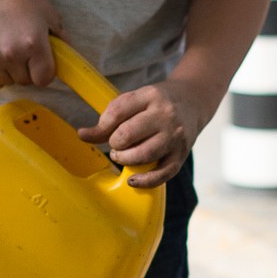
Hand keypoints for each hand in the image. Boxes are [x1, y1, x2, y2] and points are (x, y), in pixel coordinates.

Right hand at [0, 0, 64, 89]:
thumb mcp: (48, 13)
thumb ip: (60, 37)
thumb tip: (67, 57)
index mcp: (34, 44)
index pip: (44, 79)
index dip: (45, 72)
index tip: (41, 63)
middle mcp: (13, 54)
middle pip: (26, 81)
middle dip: (27, 71)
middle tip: (23, 52)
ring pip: (7, 82)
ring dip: (9, 73)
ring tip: (7, 52)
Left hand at [78, 79, 211, 187]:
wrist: (193, 102)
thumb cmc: (156, 103)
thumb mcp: (134, 101)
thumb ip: (109, 118)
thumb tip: (82, 135)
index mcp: (149, 96)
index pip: (117, 112)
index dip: (103, 126)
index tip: (103, 131)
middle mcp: (164, 116)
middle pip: (127, 134)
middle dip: (115, 144)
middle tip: (117, 144)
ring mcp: (174, 137)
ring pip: (143, 155)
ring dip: (125, 159)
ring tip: (123, 156)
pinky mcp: (181, 155)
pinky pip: (162, 174)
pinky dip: (145, 181)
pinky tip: (132, 180)